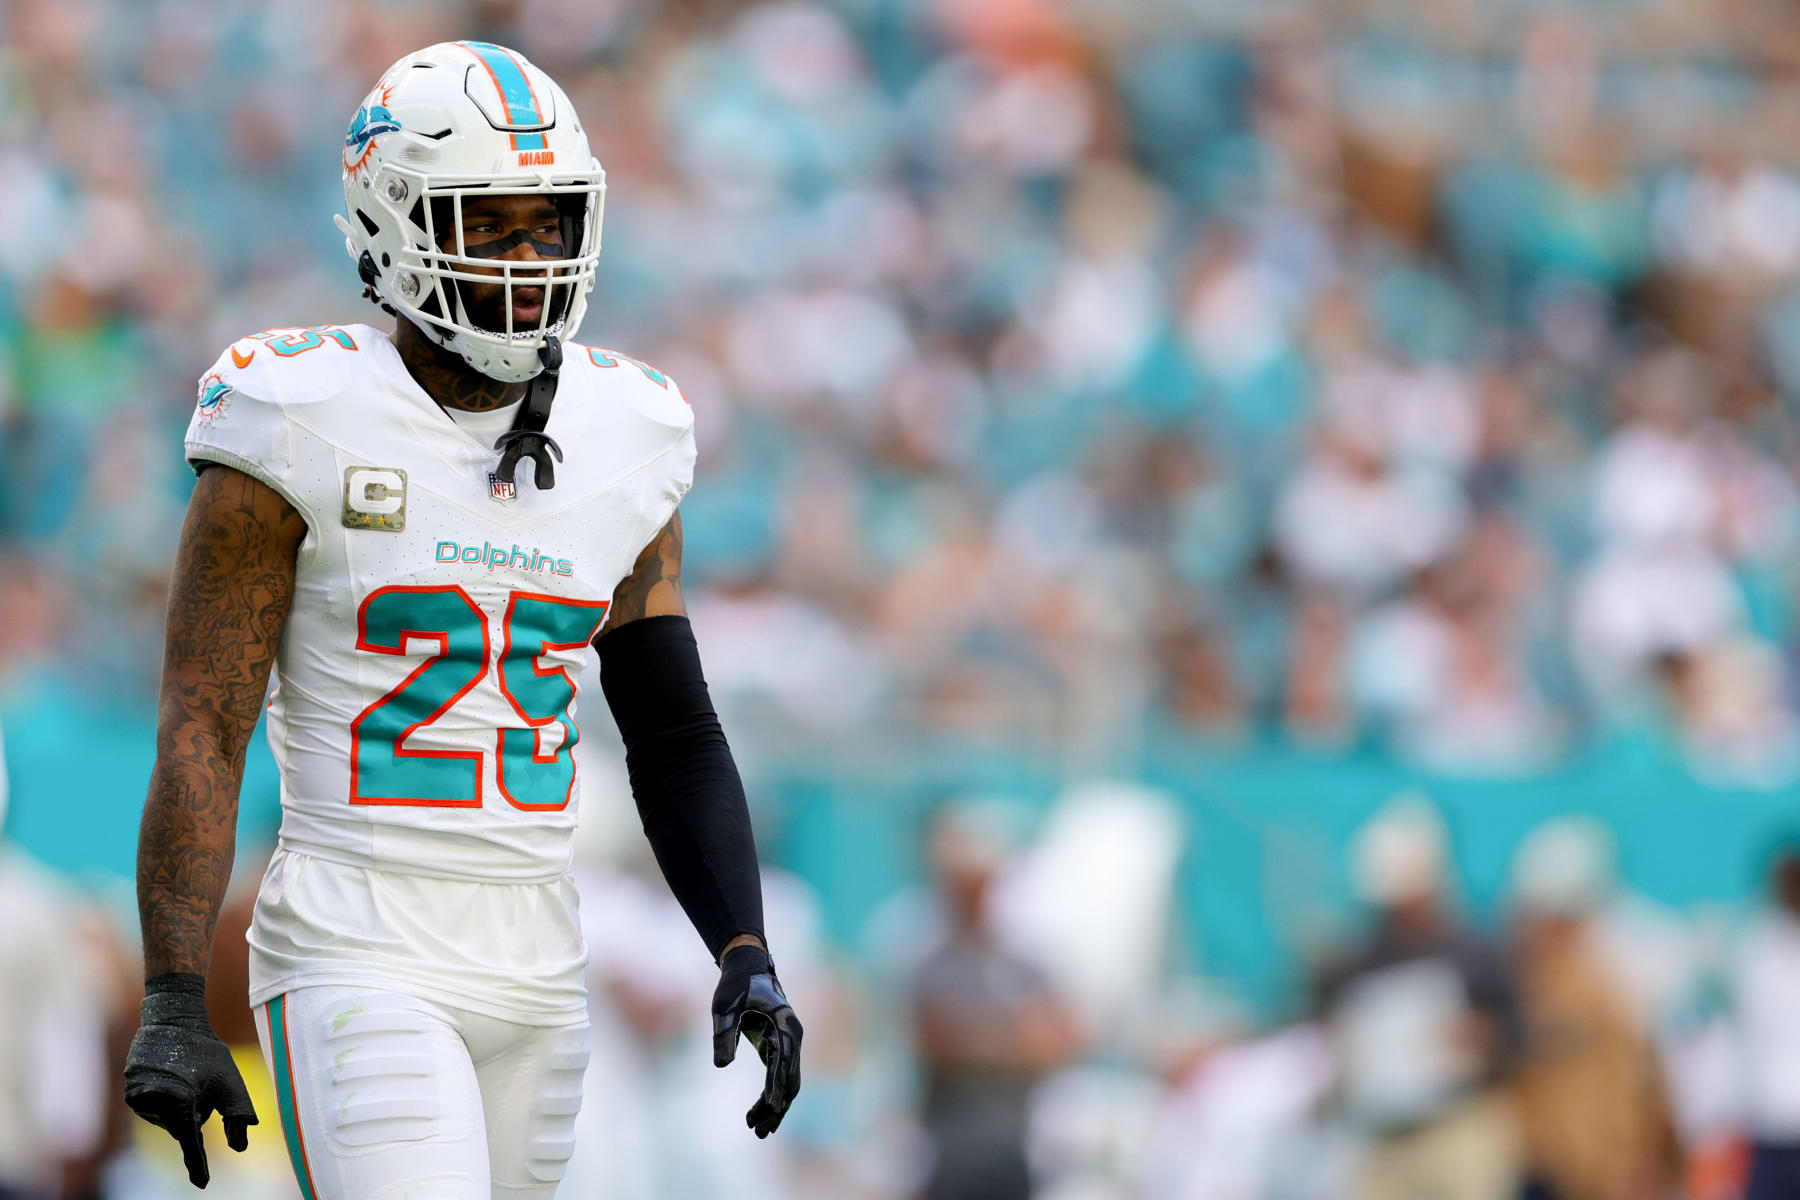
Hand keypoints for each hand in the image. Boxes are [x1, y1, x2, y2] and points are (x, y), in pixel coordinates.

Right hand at [122, 974, 257, 1188]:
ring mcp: (139, 1099)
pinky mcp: (130, 1093)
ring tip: (186, 1076)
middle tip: (200, 1082)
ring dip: (182, 1105)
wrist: (175, 1020)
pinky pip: (156, 1109)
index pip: (191, 1140)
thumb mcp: (230, 1082)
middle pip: (183, 1127)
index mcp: (181, 1100)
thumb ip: (237, 1114)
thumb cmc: (206, 1051)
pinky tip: (172, 1077)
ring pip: (169, 1119)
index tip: (203, 1183)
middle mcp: (156, 1103)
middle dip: (197, 1112)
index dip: (197, 1162)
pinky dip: (168, 1100)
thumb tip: (241, 1147)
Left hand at [711, 944, 802, 1137]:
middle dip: (777, 1106)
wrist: (747, 965)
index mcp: (784, 1025)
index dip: (778, 1085)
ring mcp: (788, 1041)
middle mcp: (792, 1035)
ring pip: (787, 1081)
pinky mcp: (779, 1046)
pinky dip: (771, 1095)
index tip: (771, 1108)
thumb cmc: (735, 985)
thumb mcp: (724, 1007)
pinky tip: (757, 1113)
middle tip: (760, 1131)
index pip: (785, 1061)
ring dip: (775, 1106)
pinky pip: (779, 1076)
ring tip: (758, 1131)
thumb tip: (722, 1065)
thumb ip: (724, 1033)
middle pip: (790, 1078)